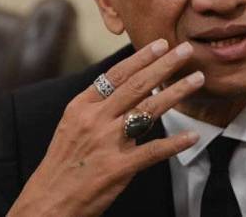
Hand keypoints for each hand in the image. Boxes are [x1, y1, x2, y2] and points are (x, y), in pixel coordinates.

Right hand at [7, 39, 202, 216]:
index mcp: (82, 106)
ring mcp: (107, 142)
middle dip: (164, 65)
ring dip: (176, 93)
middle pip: (136, 86)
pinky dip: (174, 144)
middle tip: (185, 50)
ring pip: (148, 110)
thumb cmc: (63, 162)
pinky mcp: (118, 168)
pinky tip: (192, 136)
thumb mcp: (72, 124)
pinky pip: (152, 151)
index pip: (116, 74)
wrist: (48, 200)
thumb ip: (97, 105)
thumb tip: (127, 85)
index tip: (161, 44)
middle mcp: (95, 119)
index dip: (141, 58)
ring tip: (197, 79)